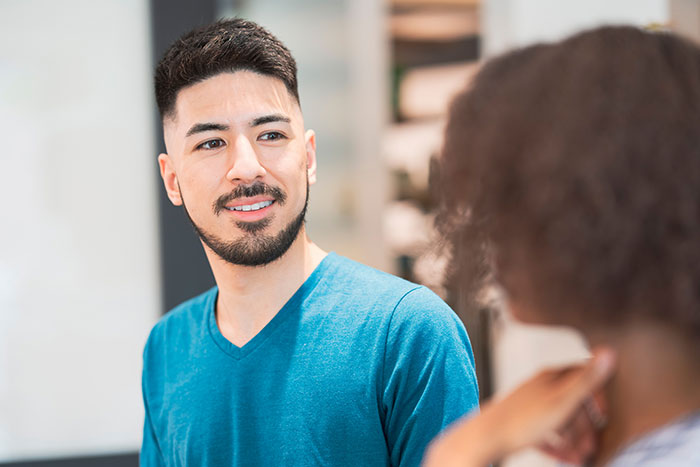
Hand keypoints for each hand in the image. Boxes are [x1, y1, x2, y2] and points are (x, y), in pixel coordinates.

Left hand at [422, 348, 615, 466]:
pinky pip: (544, 432)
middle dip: (586, 427)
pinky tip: (561, 458)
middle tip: (592, 448)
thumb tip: (609, 350)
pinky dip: (555, 445)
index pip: (584, 376)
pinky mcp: (521, 421)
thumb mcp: (562, 402)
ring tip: (579, 459)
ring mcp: (530, 403)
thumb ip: (587, 380)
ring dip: (573, 440)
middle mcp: (541, 385)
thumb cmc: (524, 420)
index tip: (605, 417)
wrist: (485, 437)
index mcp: (551, 376)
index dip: (599, 397)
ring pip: (560, 420)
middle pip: (573, 403)